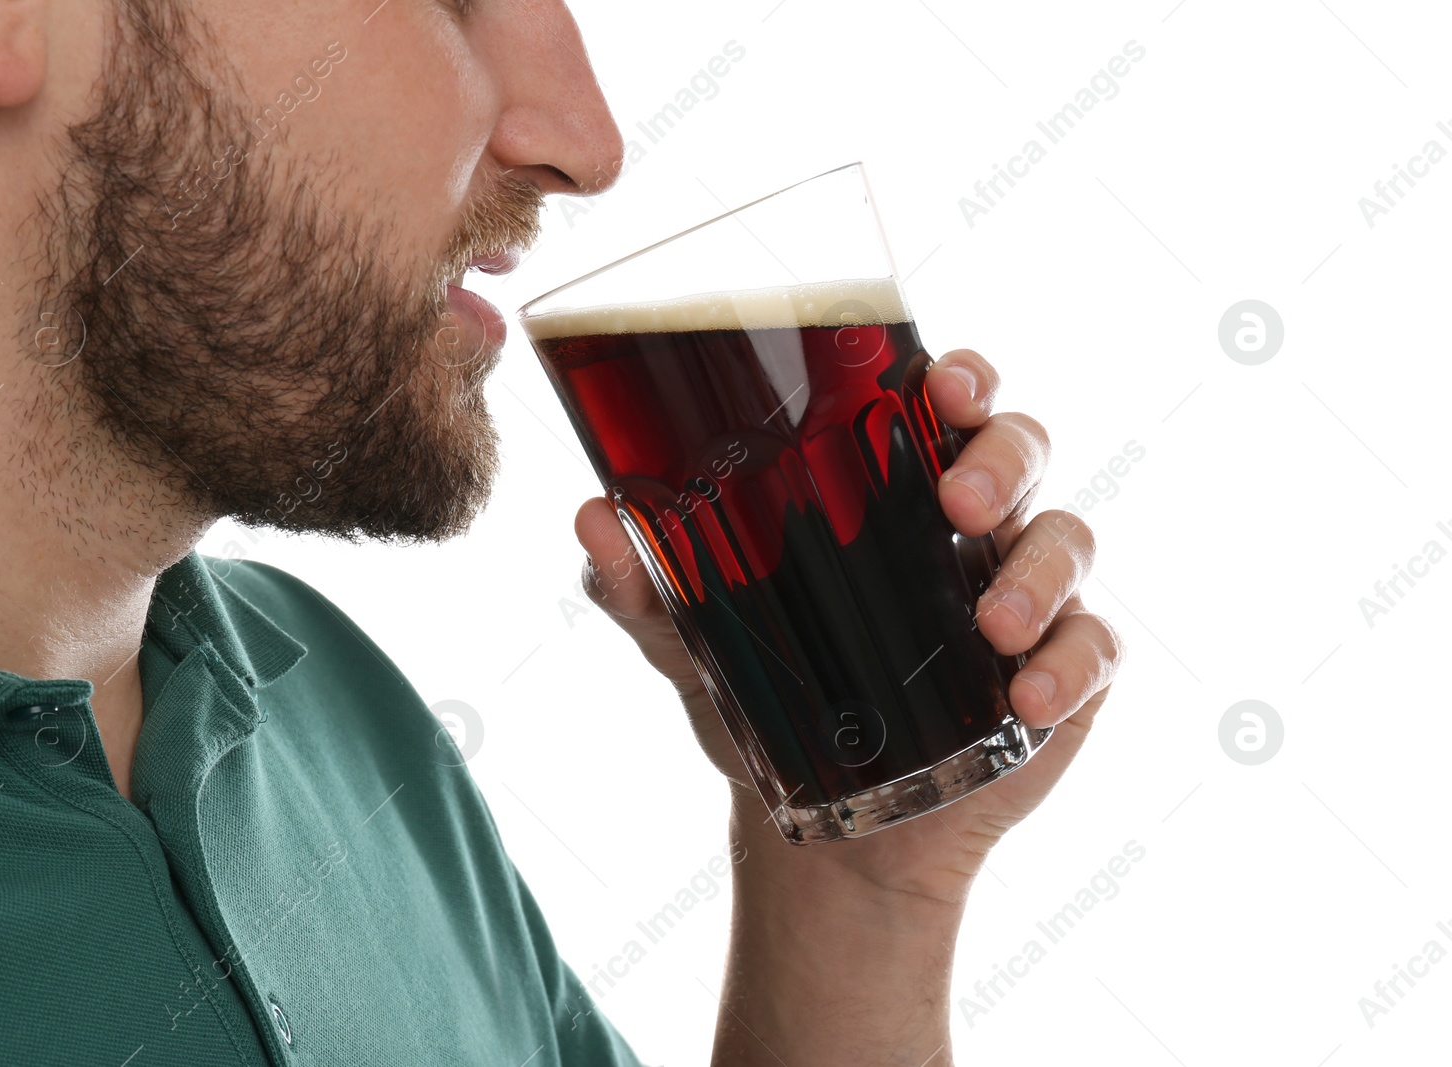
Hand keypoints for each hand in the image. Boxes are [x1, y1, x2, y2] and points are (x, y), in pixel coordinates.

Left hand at [572, 348, 1124, 905]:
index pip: (942, 399)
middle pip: (1020, 445)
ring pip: (1068, 537)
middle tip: (955, 500)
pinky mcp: (1063, 671)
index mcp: (891, 489)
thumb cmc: (765, 697)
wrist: (818, 820)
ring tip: (989, 625)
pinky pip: (1095, 647)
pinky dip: (1072, 664)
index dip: (959, 374)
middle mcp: (969, 525)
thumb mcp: (691, 640)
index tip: (938, 381)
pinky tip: (1025, 700)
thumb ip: (640, 584)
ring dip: (1039, 570)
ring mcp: (1024, 594)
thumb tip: (591, 517)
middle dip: (1001, 456)